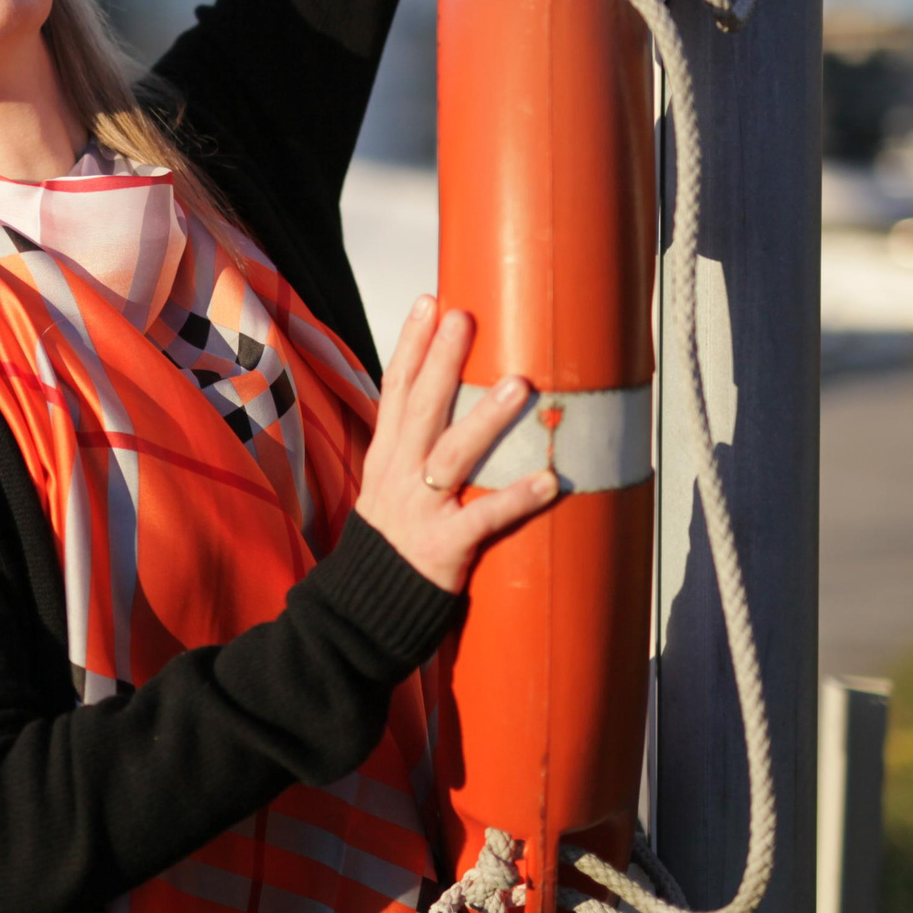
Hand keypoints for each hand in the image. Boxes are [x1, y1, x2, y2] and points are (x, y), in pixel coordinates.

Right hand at [356, 296, 560, 592]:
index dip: (411, 344)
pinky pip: (484, 519)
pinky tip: (549, 481)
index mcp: (386, 457)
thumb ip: (415, 450)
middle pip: (420, 408)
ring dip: (486, 419)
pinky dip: (516, 499)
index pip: (395, 389)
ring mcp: (419, 510)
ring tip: (518, 385)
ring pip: (451, 456)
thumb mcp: (389, 488)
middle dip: (441, 359)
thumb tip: (455, 408)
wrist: (364, 611)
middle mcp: (398, 475)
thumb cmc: (391, 545)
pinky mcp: (443, 547)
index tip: (430, 300)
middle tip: (464, 317)